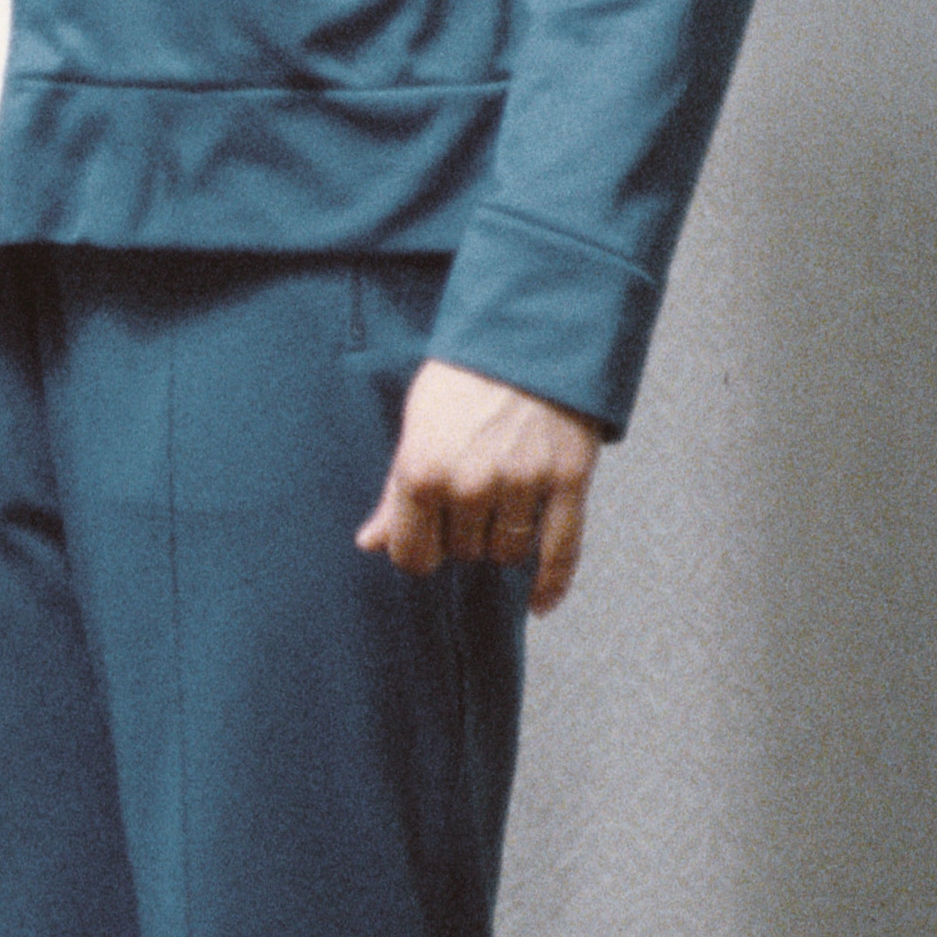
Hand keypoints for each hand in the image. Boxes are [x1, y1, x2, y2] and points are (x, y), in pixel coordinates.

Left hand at [359, 356, 604, 615]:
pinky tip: (539, 601)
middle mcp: (470, 484)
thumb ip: (394, 493)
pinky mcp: (568, 482)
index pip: (413, 554)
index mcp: (421, 471)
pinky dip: (551, 583)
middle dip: (461, 536)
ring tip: (499, 509)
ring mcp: (521, 485)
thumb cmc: (462, 380)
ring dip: (500, 544)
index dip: (417, 551)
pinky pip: (560, 551)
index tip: (425, 541)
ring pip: (506, 553)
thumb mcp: (415, 427)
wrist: (528, 335)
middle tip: (468, 500)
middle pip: (462, 553)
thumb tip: (369, 544)